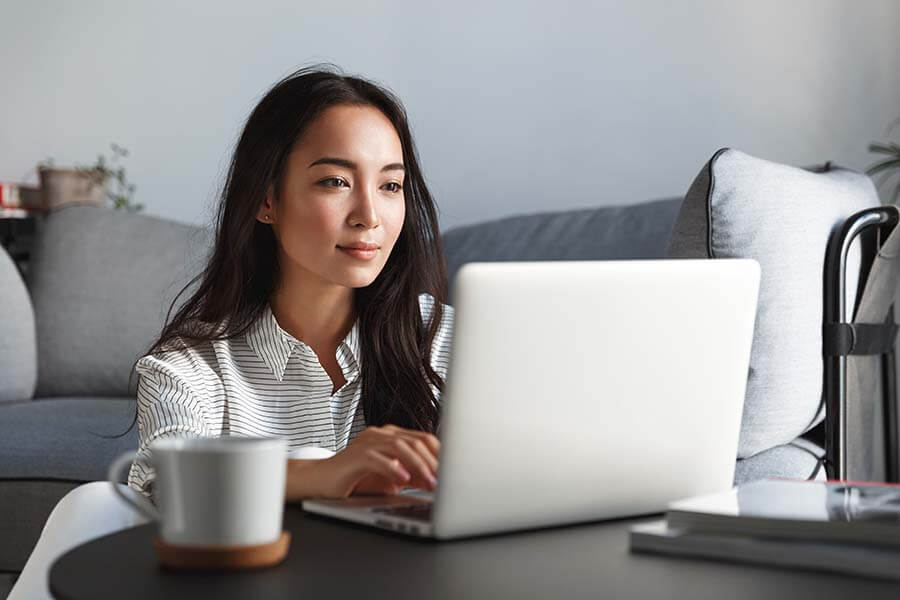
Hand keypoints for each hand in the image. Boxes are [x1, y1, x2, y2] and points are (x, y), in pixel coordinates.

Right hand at [314, 425, 439, 497]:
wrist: (321, 481)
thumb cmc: (355, 479)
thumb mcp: (390, 478)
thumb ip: (412, 475)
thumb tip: (435, 481)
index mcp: (391, 436)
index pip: (423, 439)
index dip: (440, 455)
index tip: (452, 473)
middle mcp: (381, 434)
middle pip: (415, 441)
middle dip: (433, 462)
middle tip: (443, 482)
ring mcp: (368, 442)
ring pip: (400, 447)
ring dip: (418, 466)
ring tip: (429, 484)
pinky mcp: (355, 455)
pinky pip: (377, 458)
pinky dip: (393, 468)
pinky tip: (403, 480)